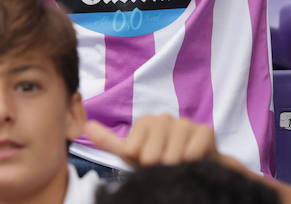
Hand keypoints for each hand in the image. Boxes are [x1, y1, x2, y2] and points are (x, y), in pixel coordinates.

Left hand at [83, 114, 217, 167]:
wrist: (191, 172)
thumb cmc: (159, 163)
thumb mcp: (132, 155)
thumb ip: (109, 141)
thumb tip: (86, 126)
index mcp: (146, 122)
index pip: (133, 146)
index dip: (140, 161)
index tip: (146, 163)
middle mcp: (165, 118)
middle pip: (152, 150)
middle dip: (157, 165)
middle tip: (163, 167)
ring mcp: (186, 123)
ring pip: (173, 151)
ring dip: (174, 165)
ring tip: (177, 167)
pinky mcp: (205, 130)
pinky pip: (195, 146)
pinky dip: (192, 159)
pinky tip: (192, 161)